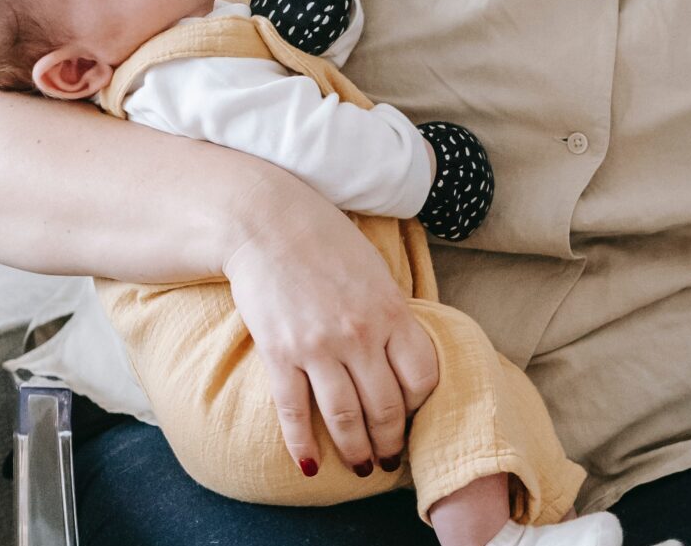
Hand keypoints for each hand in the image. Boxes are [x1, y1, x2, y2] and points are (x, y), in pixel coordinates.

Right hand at [223, 174, 439, 476]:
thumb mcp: (375, 272)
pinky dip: (302, 445)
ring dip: (355, 451)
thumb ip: (391, 313)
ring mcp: (319, 346)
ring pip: (344, 418)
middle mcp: (360, 333)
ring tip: (361, 467)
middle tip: (389, 459)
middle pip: (386, 407)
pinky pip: (294, 412)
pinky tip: (309, 466)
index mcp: (391, 310)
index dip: (421, 405)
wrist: (269, 223)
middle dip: (390, 441)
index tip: (414, 415)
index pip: (422, 376)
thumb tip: (406, 353)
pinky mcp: (280, 354)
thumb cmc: (327, 242)